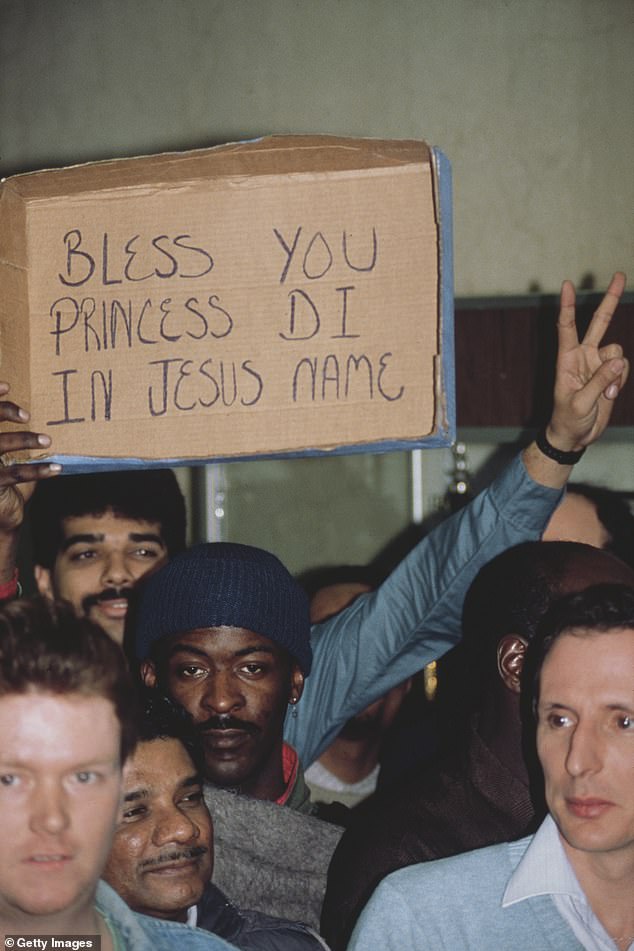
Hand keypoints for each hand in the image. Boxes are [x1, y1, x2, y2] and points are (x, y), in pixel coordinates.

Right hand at [0, 382, 60, 535]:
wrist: (0, 515)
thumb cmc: (6, 479)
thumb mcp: (7, 455)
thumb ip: (13, 435)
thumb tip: (34, 413)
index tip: (8, 387)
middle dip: (3, 411)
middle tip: (27, 415)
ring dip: (24, 439)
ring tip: (47, 440)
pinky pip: (16, 474)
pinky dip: (38, 470)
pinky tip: (56, 468)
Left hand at [547, 271, 628, 451]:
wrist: (576, 434)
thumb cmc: (568, 418)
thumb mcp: (580, 402)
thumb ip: (599, 381)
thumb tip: (618, 360)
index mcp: (567, 359)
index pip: (566, 327)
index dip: (568, 306)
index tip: (567, 284)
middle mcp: (584, 355)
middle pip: (599, 322)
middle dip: (610, 300)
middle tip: (619, 274)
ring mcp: (598, 363)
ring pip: (618, 351)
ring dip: (617, 372)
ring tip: (607, 393)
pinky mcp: (610, 374)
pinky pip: (623, 367)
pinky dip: (620, 380)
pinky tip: (611, 395)